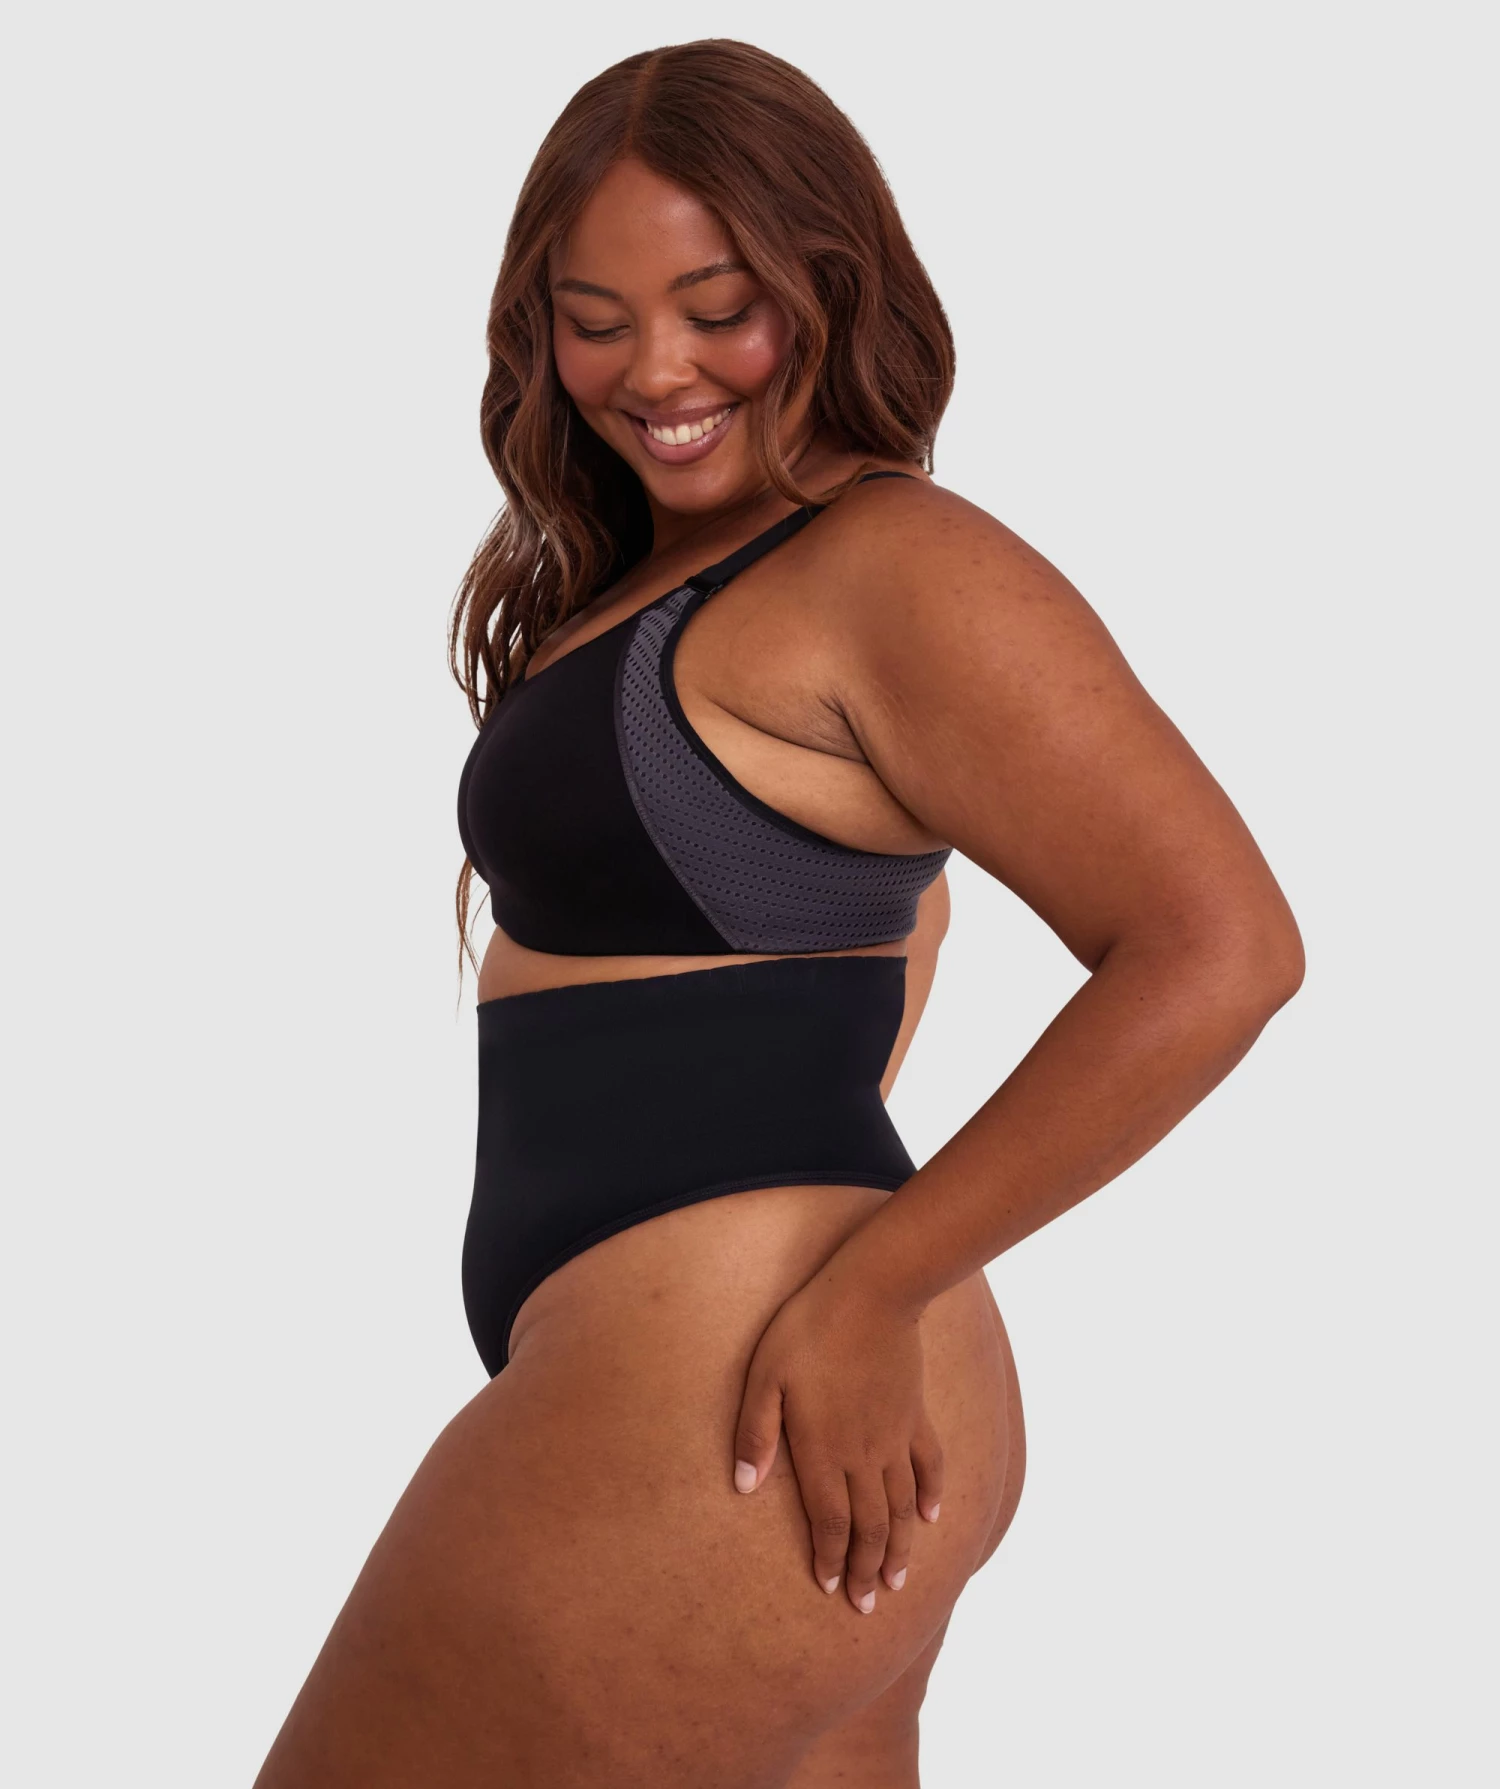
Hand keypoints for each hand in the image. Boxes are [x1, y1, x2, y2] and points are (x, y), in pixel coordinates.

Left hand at [731, 1265, 943, 1614]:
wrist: (872, 1293)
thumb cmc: (808, 1330)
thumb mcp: (765, 1376)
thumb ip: (755, 1433)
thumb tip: (743, 1485)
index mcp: (824, 1449)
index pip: (830, 1521)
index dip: (830, 1557)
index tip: (829, 1587)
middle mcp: (864, 1454)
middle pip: (870, 1525)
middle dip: (866, 1569)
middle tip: (868, 1606)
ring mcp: (895, 1436)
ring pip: (902, 1506)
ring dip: (900, 1547)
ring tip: (898, 1581)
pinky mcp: (915, 1414)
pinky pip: (930, 1465)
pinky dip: (933, 1494)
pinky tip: (933, 1517)